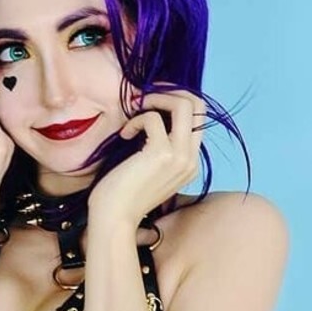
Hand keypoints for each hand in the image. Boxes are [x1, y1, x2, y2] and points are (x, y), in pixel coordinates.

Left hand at [87, 87, 205, 227]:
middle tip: (145, 97)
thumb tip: (153, 112)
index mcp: (190, 164)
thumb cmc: (123, 194)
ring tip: (134, 108)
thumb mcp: (148, 167)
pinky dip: (135, 120)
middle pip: (197, 106)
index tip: (151, 102)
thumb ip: (159, 145)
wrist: (114, 218)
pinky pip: (153, 118)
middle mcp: (191, 160)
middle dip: (170, 92)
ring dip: (156, 98)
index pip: (197, 119)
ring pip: (184, 105)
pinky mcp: (162, 153)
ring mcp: (180, 157)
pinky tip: (124, 135)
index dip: (174, 102)